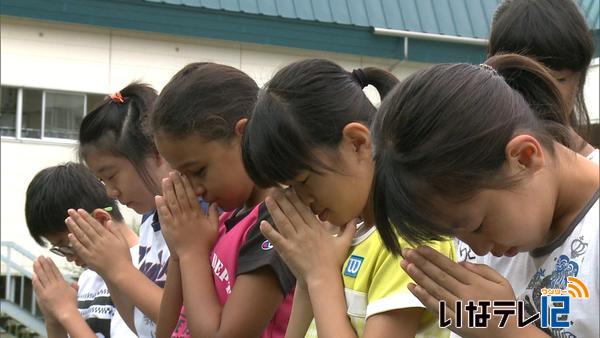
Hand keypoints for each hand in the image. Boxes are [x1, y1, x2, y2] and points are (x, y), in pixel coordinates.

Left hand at [32, 256, 78, 323]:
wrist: (66, 313)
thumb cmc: (71, 305)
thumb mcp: (75, 294)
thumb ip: (74, 287)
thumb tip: (75, 283)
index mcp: (63, 283)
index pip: (55, 271)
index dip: (51, 264)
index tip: (47, 258)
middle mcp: (55, 285)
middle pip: (48, 272)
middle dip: (43, 263)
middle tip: (39, 256)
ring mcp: (49, 290)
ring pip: (42, 277)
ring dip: (38, 269)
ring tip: (35, 262)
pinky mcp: (43, 296)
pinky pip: (38, 287)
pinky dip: (36, 280)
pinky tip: (33, 275)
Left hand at [65, 209, 131, 277]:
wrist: (120, 272)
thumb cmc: (123, 257)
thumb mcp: (123, 241)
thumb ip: (115, 230)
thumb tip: (108, 221)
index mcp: (107, 236)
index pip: (94, 224)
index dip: (86, 217)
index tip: (80, 210)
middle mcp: (99, 241)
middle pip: (86, 228)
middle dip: (77, 219)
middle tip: (70, 211)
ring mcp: (93, 250)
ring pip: (81, 236)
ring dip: (74, 227)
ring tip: (67, 220)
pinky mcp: (89, 258)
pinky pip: (80, 248)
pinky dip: (74, 242)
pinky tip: (69, 235)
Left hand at [155, 171, 218, 258]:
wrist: (193, 256)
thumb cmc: (205, 242)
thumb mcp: (214, 227)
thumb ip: (215, 214)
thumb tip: (215, 202)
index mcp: (197, 214)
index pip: (191, 196)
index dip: (187, 185)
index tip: (183, 175)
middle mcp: (186, 215)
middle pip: (180, 196)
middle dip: (176, 183)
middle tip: (172, 173)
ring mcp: (176, 221)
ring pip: (171, 202)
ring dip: (168, 190)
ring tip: (165, 180)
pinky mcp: (168, 227)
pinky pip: (164, 214)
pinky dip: (161, 205)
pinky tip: (158, 197)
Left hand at [259, 188, 356, 285]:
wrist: (324, 278)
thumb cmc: (334, 262)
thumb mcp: (344, 243)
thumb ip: (349, 229)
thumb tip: (356, 218)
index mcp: (317, 228)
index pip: (304, 209)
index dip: (296, 198)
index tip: (290, 189)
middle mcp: (305, 232)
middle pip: (292, 212)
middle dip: (283, 199)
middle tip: (275, 189)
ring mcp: (295, 241)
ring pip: (283, 221)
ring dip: (275, 209)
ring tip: (268, 199)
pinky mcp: (287, 251)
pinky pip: (276, 239)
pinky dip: (269, 231)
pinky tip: (262, 223)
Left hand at [400, 246, 524, 337]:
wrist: (509, 334)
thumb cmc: (504, 305)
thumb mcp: (501, 282)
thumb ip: (482, 269)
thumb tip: (461, 262)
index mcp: (476, 282)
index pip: (450, 266)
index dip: (433, 256)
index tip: (420, 247)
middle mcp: (465, 294)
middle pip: (438, 275)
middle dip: (420, 262)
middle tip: (406, 252)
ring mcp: (458, 308)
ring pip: (434, 289)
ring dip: (418, 276)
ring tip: (405, 265)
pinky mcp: (454, 321)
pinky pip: (436, 307)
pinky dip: (423, 297)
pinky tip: (412, 287)